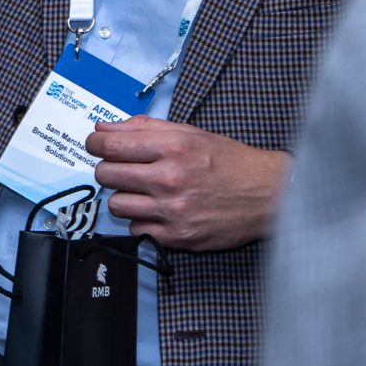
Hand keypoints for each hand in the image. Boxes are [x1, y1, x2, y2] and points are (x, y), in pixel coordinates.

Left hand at [87, 115, 291, 251]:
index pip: (109, 145)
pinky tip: (157, 211)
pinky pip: (136, 229)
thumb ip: (142, 128)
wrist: (269, 195)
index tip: (96, 145)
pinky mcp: (178, 236)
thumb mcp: (189, 133)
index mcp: (172, 147)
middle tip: (123, 169)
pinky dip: (141, 220)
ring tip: (142, 191)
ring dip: (124, 197)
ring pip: (116, 205)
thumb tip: (103, 128)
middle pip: (106, 175)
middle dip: (109, 170)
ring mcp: (173, 210)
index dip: (95, 144)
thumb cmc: (229, 161)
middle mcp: (170, 178)